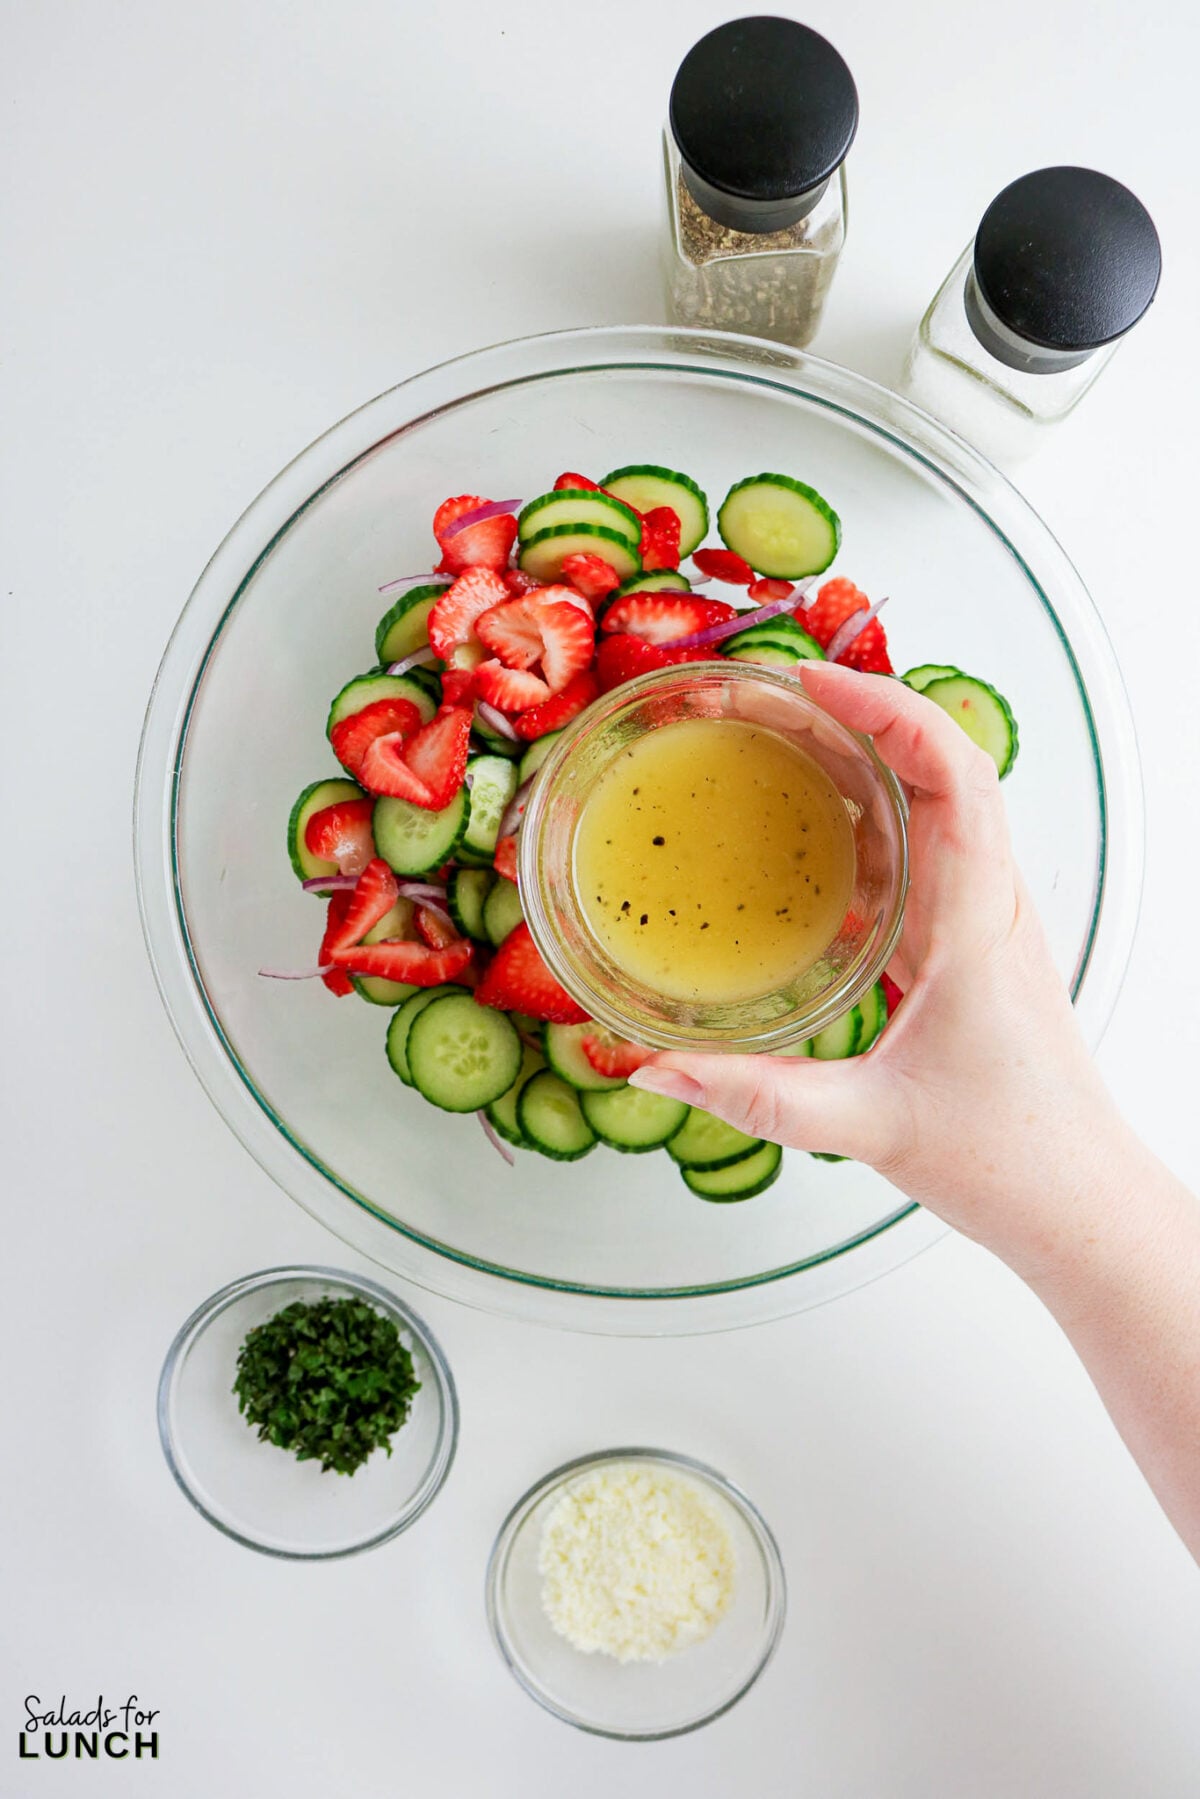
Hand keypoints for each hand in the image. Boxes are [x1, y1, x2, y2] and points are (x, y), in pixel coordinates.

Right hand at [630, 661, 1121, 1271]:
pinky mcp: (959, 951)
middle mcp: (985, 905)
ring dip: (855, 765)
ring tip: (769, 743)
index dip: (886, 710)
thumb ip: (756, 1098)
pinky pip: (910, 860)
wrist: (1079, 1204)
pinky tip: (794, 844)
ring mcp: (976, 924)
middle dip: (851, 716)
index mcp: (977, 922)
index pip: (952, 772)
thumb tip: (655, 1068)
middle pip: (933, 768)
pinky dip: (855, 829)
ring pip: (923, 809)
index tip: (806, 684)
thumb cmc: (1010, 1160)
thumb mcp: (869, 1128)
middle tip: (759, 701)